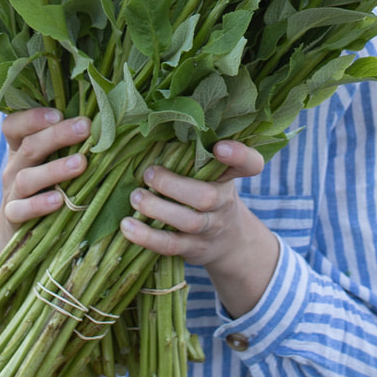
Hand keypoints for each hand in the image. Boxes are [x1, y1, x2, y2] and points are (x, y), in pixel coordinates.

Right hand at [0, 109, 90, 276]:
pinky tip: (58, 200)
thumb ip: (68, 146)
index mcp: (20, 149)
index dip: (32, 117)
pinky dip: (38, 205)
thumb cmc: (43, 190)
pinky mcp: (13, 218)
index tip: (58, 113)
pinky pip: (21, 210)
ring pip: (27, 177)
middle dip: (57, 135)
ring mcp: (11, 193)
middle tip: (85, 127)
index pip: (14, 125)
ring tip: (81, 163)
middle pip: (29, 146)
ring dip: (54, 169)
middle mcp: (14, 167)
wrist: (14, 236)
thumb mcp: (48, 165)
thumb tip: (107, 123)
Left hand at [120, 139, 279, 320]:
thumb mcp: (211, 174)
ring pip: (188, 222)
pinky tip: (127, 227)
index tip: (219, 147)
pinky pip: (170, 245)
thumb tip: (149, 128)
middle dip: (174, 185)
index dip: (239, 155)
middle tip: (148, 173)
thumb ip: (192, 154)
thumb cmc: (208, 194)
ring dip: (157, 208)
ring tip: (135, 197)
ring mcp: (210, 228)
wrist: (229, 242)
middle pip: (207, 197)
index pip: (250, 164)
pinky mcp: (193, 249)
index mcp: (228, 177)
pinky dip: (146, 237)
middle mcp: (224, 203)